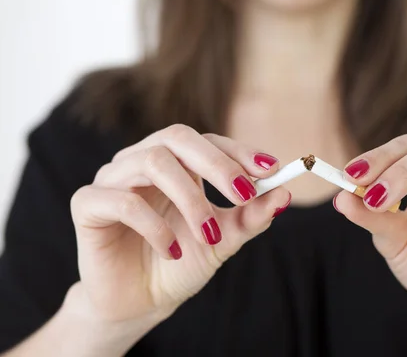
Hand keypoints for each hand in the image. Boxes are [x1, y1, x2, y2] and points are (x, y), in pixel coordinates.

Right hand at [70, 124, 289, 323]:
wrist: (140, 301)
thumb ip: (250, 216)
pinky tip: (173, 252)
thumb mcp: (223, 240)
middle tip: (243, 194)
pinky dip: (155, 226)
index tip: (270, 170)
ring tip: (208, 235)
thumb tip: (284, 194)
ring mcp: (112, 178)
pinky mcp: (88, 204)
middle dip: (217, 164)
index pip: (207, 140)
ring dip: (190, 199)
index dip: (238, 151)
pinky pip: (123, 201)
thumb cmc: (181, 262)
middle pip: (178, 137)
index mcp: (176, 163)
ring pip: (153, 163)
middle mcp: (142, 160)